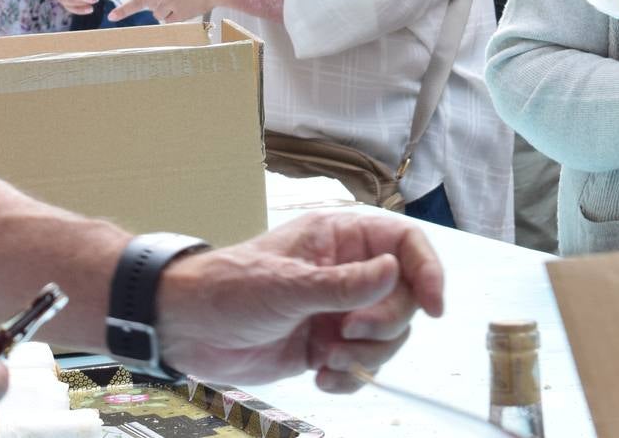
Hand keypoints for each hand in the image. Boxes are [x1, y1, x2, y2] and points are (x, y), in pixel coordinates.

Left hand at [109, 0, 237, 22]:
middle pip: (137, 2)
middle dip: (123, 11)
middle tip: (112, 17)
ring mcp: (169, 4)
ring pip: (156, 12)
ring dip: (160, 9)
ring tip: (172, 3)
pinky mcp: (180, 15)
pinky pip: (169, 19)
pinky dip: (172, 16)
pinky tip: (180, 10)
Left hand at [155, 210, 444, 392]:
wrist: (184, 329)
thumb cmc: (228, 289)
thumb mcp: (287, 285)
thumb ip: (345, 284)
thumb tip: (394, 273)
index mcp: (342, 239)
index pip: (405, 245)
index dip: (427, 271)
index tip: (434, 306)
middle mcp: (347, 273)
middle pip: (403, 298)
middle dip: (383, 324)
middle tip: (348, 332)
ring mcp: (337, 311)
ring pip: (386, 337)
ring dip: (364, 355)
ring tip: (327, 358)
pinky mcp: (324, 346)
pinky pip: (360, 366)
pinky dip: (348, 378)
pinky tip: (320, 377)